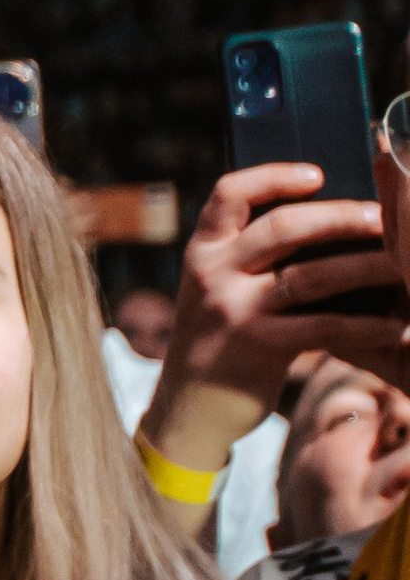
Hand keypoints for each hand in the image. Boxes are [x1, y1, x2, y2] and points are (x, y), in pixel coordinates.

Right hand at [140, 164, 407, 484]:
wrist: (191, 406)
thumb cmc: (222, 337)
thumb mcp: (219, 288)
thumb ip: (252, 257)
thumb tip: (331, 224)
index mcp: (203, 249)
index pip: (230, 193)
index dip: (274, 177)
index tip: (317, 174)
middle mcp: (213, 272)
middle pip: (282, 228)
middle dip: (339, 217)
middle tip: (383, 217)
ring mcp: (235, 310)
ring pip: (310, 276)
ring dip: (364, 267)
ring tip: (402, 264)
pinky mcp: (260, 346)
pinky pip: (325, 327)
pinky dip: (366, 326)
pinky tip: (395, 327)